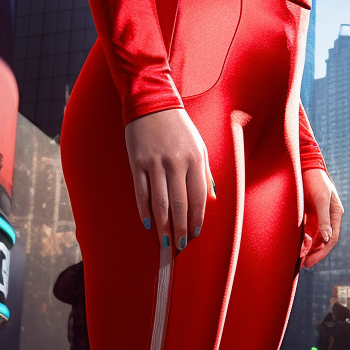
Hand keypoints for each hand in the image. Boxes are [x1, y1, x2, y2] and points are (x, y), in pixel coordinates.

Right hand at [124, 106, 214, 251]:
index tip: (195, 233)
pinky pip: (141, 193)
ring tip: (165, 241)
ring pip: (159, 202)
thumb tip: (211, 199)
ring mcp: (155, 163)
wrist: (153, 103)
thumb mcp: (199, 145)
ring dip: (163, 225)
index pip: (198, 197)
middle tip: (179, 246)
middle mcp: (176, 162)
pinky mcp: (137, 163)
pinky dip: (144, 211)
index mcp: (196, 158)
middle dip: (180, 228)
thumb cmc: (179, 127)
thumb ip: (205, 173)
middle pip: (179, 204)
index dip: (197, 218)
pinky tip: (147, 223)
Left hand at [302, 168, 342, 267]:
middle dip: (315, 253)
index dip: (322, 252)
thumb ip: (324, 218)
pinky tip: (296, 245)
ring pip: (314, 237)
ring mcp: (317, 215)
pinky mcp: (308, 213)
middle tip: (303, 264)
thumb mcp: (321, 199)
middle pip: (323, 240)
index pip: (332, 238)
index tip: (310, 261)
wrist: (304, 165)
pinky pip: (306, 230)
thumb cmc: (316, 180)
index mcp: (335, 213)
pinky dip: (302, 239)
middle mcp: (327, 217)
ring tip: (298, 258)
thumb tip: (328, 237)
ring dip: (308, 248)